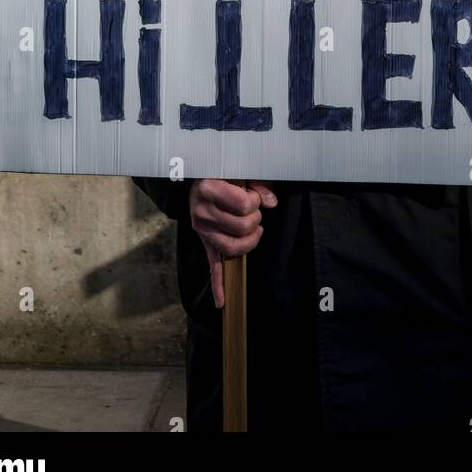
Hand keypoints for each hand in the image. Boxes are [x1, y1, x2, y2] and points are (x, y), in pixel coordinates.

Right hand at [189, 178, 276, 309]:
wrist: (199, 178)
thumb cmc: (224, 172)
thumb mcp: (240, 169)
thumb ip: (258, 184)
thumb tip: (272, 203)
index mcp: (209, 189)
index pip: (244, 205)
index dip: (256, 201)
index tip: (253, 195)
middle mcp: (202, 211)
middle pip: (242, 227)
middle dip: (256, 220)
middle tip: (254, 211)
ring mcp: (202, 229)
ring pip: (233, 248)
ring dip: (250, 241)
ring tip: (254, 230)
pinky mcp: (205, 242)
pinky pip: (213, 266)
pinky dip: (218, 286)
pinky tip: (222, 302)